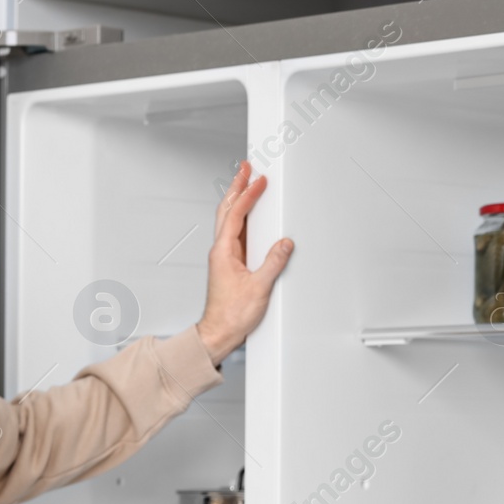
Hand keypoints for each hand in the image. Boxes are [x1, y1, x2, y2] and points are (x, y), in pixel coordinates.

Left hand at [195, 161, 292, 363]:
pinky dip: (241, 219)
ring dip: (237, 200)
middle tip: (245, 169)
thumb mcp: (259, 288)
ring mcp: (224, 258)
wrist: (219, 334)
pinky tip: (248, 217)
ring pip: (228, 221)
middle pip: (226, 211)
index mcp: (223, 252)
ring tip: (245, 184)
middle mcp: (220, 252)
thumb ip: (273, 263)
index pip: (236, 215)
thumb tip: (284, 244)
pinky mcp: (229, 266)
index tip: (259, 179)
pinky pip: (235, 234)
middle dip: (236, 188)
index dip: (248, 195)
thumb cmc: (231, 316)